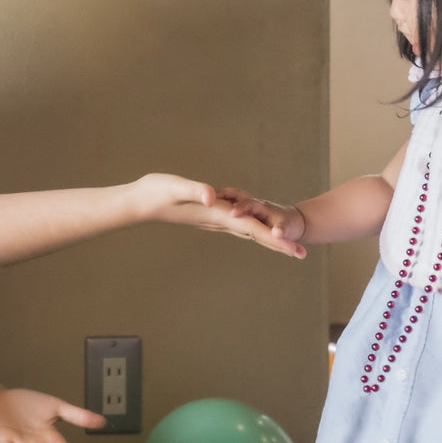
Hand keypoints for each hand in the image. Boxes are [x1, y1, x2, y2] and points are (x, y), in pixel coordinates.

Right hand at [134, 174, 305, 258]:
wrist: (139, 203)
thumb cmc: (156, 193)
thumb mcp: (176, 187)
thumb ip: (196, 191)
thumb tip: (214, 198)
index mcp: (218, 215)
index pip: (254, 229)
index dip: (276, 239)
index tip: (296, 251)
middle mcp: (219, 221)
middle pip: (255, 235)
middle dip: (279, 245)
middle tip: (302, 255)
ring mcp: (213, 220)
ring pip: (247, 232)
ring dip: (267, 240)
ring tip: (286, 247)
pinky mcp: (208, 215)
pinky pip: (237, 226)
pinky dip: (252, 231)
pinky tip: (255, 231)